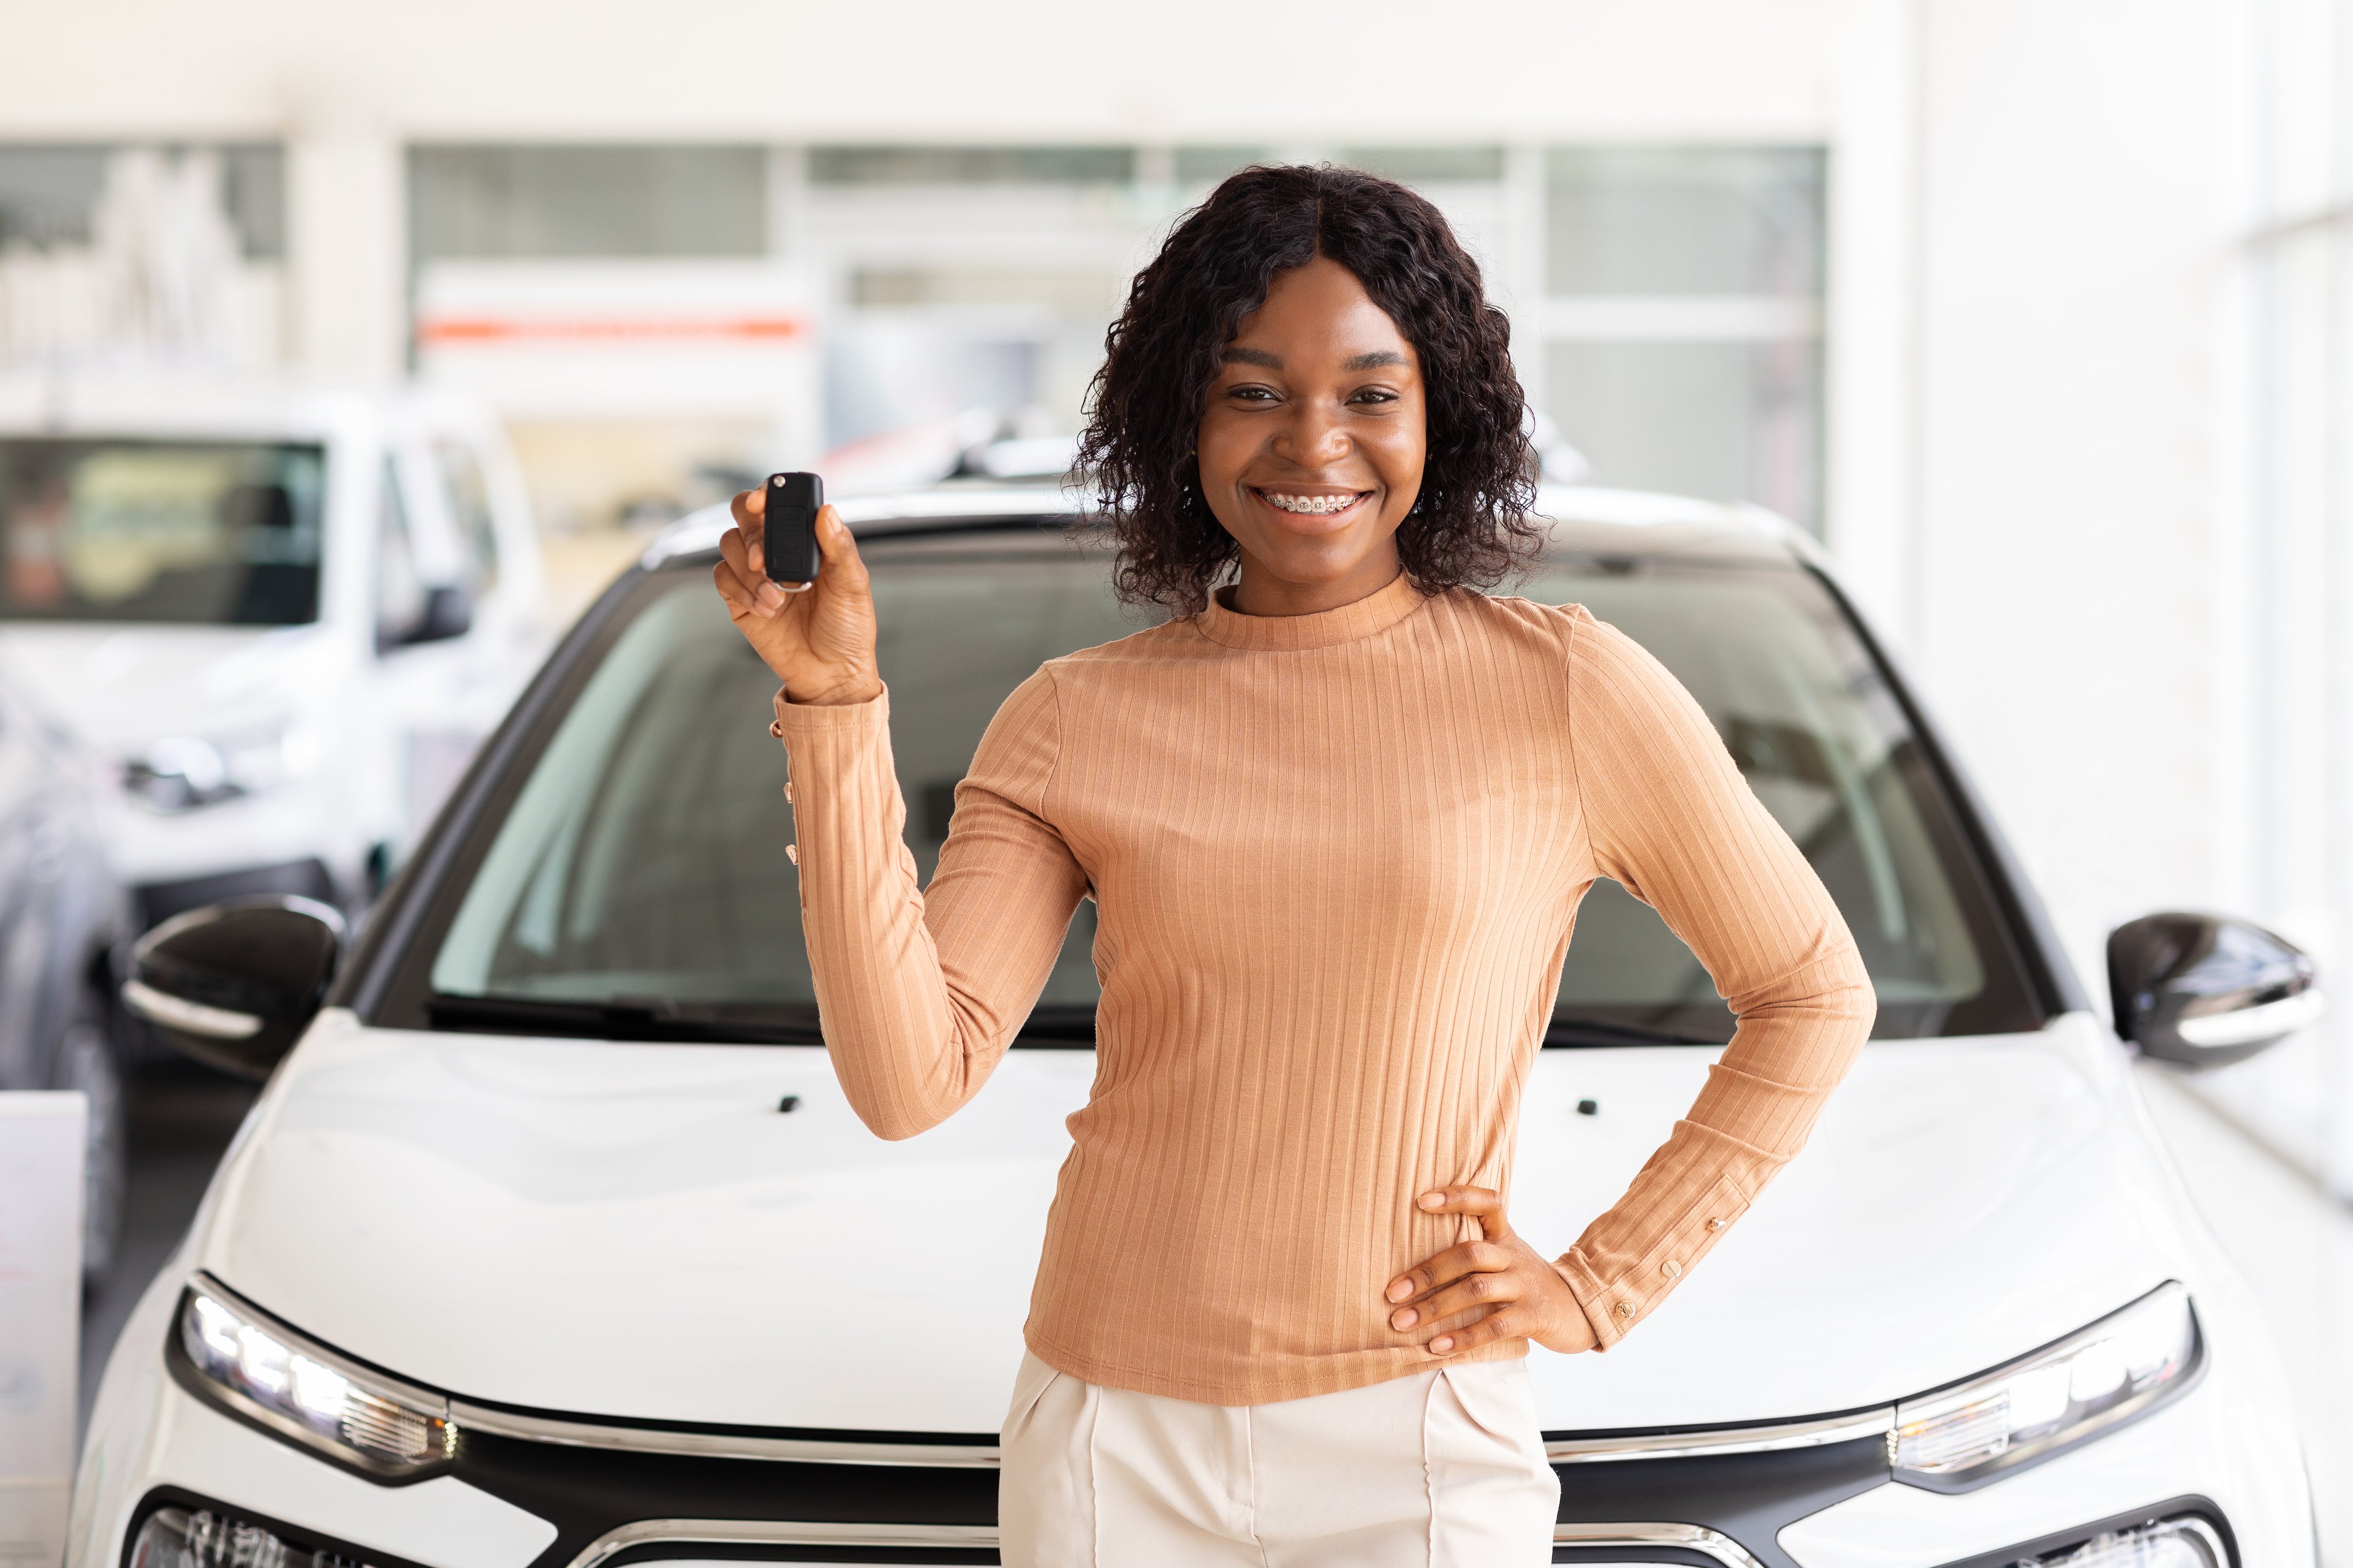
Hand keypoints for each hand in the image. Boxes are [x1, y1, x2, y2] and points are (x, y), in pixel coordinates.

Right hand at [713, 491, 881, 705]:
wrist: (832, 673)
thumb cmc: (848, 628)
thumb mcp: (853, 586)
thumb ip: (839, 547)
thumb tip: (827, 511)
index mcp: (806, 539)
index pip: (777, 501)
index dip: (763, 492)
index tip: (760, 501)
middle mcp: (777, 550)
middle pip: (743, 515)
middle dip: (750, 533)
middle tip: (764, 561)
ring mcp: (756, 573)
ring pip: (728, 544)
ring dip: (748, 569)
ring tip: (777, 598)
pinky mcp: (739, 598)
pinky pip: (723, 578)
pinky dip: (741, 590)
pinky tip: (766, 609)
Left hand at [1384, 1186, 1597, 1356]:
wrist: (1579, 1310)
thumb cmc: (1525, 1282)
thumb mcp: (1506, 1257)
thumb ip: (1474, 1250)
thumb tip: (1414, 1264)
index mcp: (1505, 1237)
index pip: (1487, 1203)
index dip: (1457, 1197)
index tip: (1421, 1200)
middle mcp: (1514, 1256)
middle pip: (1468, 1254)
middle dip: (1426, 1273)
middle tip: (1392, 1293)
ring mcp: (1524, 1286)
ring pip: (1476, 1290)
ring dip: (1435, 1307)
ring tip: (1402, 1322)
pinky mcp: (1532, 1317)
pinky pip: (1493, 1327)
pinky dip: (1462, 1337)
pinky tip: (1436, 1346)